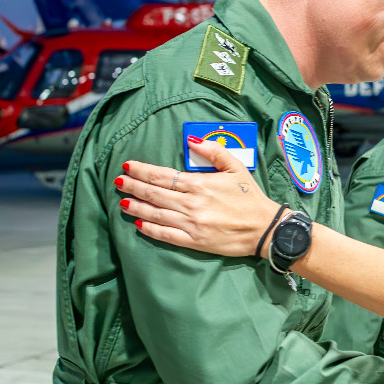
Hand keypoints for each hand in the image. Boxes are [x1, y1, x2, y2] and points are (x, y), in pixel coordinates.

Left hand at [117, 138, 280, 255]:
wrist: (265, 228)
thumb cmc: (251, 198)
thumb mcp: (236, 168)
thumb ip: (214, 151)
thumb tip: (191, 141)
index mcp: (200, 184)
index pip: (163, 176)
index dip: (142, 171)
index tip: (127, 166)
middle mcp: (191, 204)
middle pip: (154, 194)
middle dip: (133, 186)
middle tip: (117, 181)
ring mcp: (192, 224)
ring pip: (156, 214)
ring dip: (136, 207)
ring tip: (122, 202)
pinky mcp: (195, 242)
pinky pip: (166, 235)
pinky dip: (151, 230)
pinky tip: (139, 225)